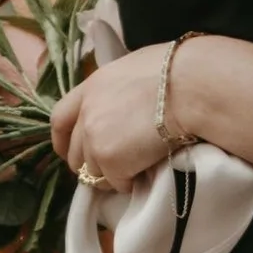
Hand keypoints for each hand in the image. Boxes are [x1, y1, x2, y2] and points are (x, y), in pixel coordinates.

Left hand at [51, 47, 176, 191]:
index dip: (63, 140)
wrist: (192, 87)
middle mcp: (87, 112)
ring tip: (136, 170)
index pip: (60, 118)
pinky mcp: (110, 160)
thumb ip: (121, 90)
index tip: (70, 152)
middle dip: (88, 164)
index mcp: (92, 86)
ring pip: (93, 172)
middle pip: (74, 152)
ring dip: (112, 175)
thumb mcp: (138, 69)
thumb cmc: (179, 72)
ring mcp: (95, 137)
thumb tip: (128, 104)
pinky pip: (116, 182)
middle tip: (111, 168)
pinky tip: (146, 173)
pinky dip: (129, 183)